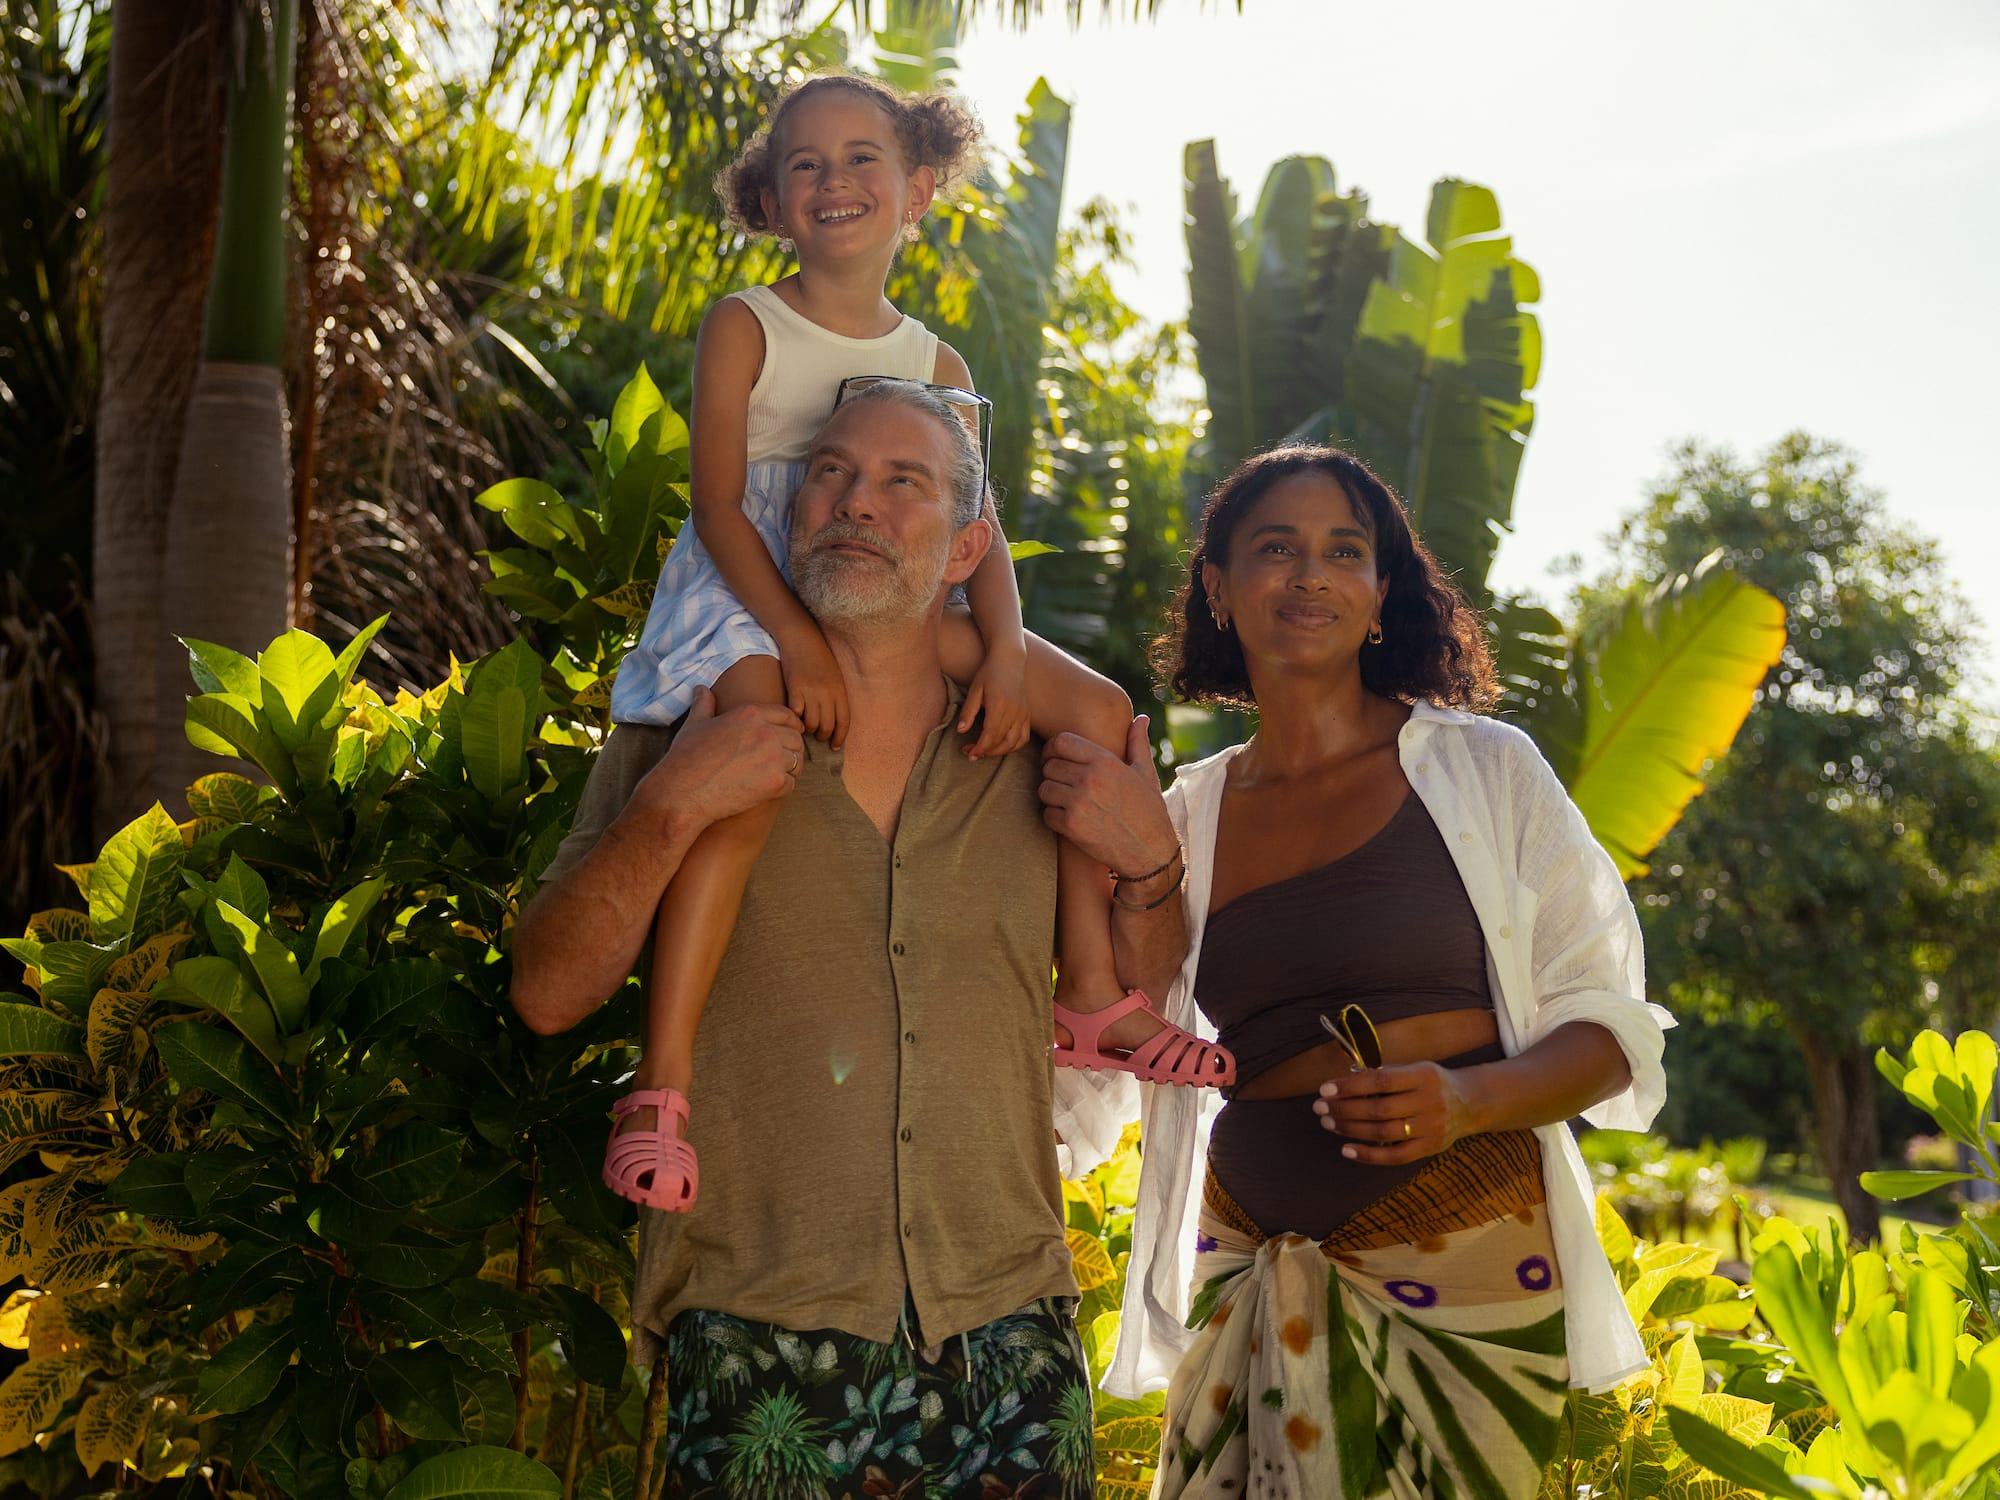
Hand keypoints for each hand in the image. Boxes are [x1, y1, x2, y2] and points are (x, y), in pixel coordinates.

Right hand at [630, 685, 803, 830]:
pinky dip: (782, 788)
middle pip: (796, 738)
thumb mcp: (695, 724)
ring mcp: (773, 757)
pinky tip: (766, 790)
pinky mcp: (775, 782)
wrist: (682, 793)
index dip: (792, 725)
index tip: (792, 733)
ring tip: (772, 775)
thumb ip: (704, 704)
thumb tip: (701, 689)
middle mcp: (765, 731)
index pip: (786, 715)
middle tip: (780, 761)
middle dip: (791, 749)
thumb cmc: (686, 758)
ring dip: (788, 769)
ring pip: (797, 761)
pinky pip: (792, 783)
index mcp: (750, 714)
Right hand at [777, 625, 849, 745]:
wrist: (801, 639)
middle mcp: (827, 693)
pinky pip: (795, 713)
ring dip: (808, 729)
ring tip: (806, 726)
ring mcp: (811, 691)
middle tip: (818, 736)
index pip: (844, 721)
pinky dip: (795, 719)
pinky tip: (794, 718)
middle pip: (827, 725)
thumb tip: (834, 720)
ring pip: (811, 723)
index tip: (835, 746)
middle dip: (823, 736)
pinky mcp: (794, 689)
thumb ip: (836, 696)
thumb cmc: (819, 658)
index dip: (840, 736)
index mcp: (840, 690)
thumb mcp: (835, 676)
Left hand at [959, 646, 1030, 759]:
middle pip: (1002, 742)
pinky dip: (1013, 747)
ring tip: (984, 752)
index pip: (990, 735)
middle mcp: (1015, 711)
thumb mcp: (975, 690)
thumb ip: (968, 711)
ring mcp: (1023, 714)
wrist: (1009, 660)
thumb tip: (960, 730)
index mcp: (1000, 704)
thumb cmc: (989, 673)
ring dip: (999, 752)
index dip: (980, 748)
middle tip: (972, 754)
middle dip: (986, 752)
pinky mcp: (1027, 715)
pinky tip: (1001, 747)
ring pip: (1014, 743)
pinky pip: (1024, 738)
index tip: (968, 753)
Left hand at [1040, 715, 1176, 874]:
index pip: (1062, 742)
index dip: (1053, 748)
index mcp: (1106, 761)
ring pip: (1044, 789)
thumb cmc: (1149, 810)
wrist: (1150, 852)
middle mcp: (1090, 779)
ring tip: (1065, 800)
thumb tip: (1140, 718)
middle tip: (1062, 783)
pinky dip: (1053, 817)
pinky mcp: (1071, 826)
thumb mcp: (1145, 773)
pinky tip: (1067, 818)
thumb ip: (1137, 743)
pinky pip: (1046, 813)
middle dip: (1052, 773)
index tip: (1055, 757)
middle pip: (1049, 765)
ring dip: (1050, 795)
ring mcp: (1079, 803)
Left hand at [1313, 1061, 1476, 1164]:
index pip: (1381, 1081)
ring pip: (1384, 1133)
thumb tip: (1344, 1084)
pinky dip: (1369, 1155)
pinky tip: (1346, 1150)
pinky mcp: (1431, 1148)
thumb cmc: (1431, 1083)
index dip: (1351, 1086)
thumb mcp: (1415, 1069)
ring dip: (1351, 1129)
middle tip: (1320, 1108)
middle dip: (1344, 1109)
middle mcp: (1430, 1102)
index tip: (1325, 1089)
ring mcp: (1432, 1127)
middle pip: (1379, 1109)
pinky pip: (1396, 1156)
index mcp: (1423, 1076)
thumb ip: (1386, 1076)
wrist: (1469, 1103)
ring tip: (1328, 1122)